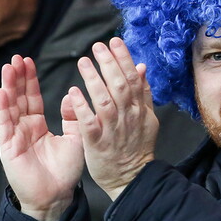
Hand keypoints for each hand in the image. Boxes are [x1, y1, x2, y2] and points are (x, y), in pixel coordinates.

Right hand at [0, 55, 84, 220]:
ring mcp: (14, 137)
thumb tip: (71, 95)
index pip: (32, 97)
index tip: (28, 61)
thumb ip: (74, 117)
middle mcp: (23, 128)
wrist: (57, 196)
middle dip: (17, 78)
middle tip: (16, 58)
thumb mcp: (75, 138)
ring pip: (9, 107)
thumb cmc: (65, 171)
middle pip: (18, 98)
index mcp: (37, 126)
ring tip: (8, 68)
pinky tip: (1, 92)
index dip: (29, 80)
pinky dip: (2, 108)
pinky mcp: (8, 147)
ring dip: (8, 87)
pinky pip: (4, 124)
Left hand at [65, 38, 157, 199]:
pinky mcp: (98, 144)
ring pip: (105, 101)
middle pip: (120, 86)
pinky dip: (82, 107)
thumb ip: (144, 92)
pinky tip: (73, 92)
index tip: (114, 41)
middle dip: (109, 63)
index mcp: (139, 109)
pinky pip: (90, 123)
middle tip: (97, 46)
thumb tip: (142, 67)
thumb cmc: (136, 147)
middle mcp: (128, 117)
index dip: (124, 58)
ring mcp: (113, 131)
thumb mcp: (147, 118)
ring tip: (83, 62)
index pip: (133, 78)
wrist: (131, 178)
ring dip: (94, 80)